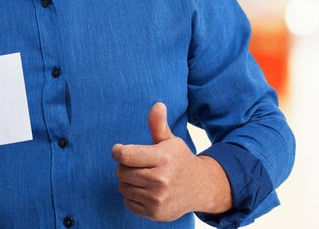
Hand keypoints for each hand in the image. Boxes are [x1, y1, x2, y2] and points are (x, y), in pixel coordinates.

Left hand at [111, 103, 230, 221]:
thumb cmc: (179, 160)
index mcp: (162, 159)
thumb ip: (158, 124)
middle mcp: (160, 180)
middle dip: (125, 167)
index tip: (118, 150)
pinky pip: (128, 202)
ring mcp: (157, 199)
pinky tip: (145, 190)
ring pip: (123, 187)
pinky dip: (132, 196)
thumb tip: (158, 104)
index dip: (117, 151)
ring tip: (142, 177)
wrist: (200, 187)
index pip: (125, 155)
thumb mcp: (170, 140)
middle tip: (137, 165)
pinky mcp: (155, 213)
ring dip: (127, 181)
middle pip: (121, 172)